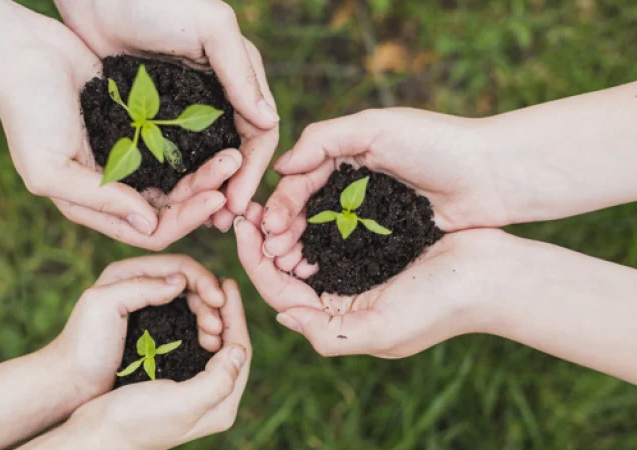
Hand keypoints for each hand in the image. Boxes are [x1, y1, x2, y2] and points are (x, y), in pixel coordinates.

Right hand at [0, 17, 245, 249]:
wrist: (24, 55)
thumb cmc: (28, 115)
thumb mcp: (51, 168)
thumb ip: (99, 200)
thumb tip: (150, 225)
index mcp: (95, 206)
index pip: (151, 230)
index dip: (186, 220)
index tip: (217, 197)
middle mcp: (116, 190)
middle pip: (173, 207)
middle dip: (204, 193)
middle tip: (234, 167)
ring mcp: (130, 160)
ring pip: (179, 179)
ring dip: (206, 171)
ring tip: (233, 153)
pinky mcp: (139, 130)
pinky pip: (176, 149)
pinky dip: (196, 149)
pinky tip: (218, 138)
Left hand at [44, 255, 227, 400]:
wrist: (70, 384)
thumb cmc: (82, 346)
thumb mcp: (103, 306)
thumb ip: (140, 287)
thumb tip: (181, 281)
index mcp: (129, 272)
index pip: (179, 264)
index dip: (203, 280)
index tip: (218, 301)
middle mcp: (142, 285)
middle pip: (190, 283)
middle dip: (210, 300)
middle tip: (218, 326)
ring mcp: (150, 308)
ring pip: (192, 303)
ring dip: (208, 316)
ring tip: (215, 338)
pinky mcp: (155, 331)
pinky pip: (187, 322)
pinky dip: (201, 329)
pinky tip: (209, 344)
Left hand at [55, 0, 280, 226]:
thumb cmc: (157, 1)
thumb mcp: (210, 27)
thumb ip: (240, 72)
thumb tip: (269, 122)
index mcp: (239, 77)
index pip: (259, 133)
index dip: (253, 171)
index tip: (239, 204)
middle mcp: (218, 97)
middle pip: (234, 154)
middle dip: (232, 189)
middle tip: (221, 223)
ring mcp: (184, 109)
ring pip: (203, 160)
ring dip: (204, 190)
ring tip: (197, 219)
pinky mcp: (153, 114)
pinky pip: (171, 154)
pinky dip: (174, 178)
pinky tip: (166, 199)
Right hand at [61, 280, 250, 449]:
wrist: (96, 437)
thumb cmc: (134, 421)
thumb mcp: (182, 403)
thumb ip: (218, 380)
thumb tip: (240, 350)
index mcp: (221, 406)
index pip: (240, 351)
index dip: (236, 314)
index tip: (227, 283)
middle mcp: (213, 402)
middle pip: (230, 347)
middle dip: (226, 313)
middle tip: (219, 283)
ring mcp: (195, 395)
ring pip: (214, 347)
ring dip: (211, 319)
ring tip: (205, 294)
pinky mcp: (175, 387)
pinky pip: (196, 351)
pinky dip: (194, 328)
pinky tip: (187, 312)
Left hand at [236, 206, 505, 356]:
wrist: (493, 274)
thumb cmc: (440, 305)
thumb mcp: (381, 331)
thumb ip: (328, 333)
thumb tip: (282, 317)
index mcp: (339, 323)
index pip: (282, 295)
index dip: (255, 263)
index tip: (240, 228)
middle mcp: (342, 301)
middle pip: (287, 273)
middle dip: (263, 244)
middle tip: (246, 210)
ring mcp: (357, 273)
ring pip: (305, 252)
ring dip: (283, 230)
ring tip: (267, 203)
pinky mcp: (373, 247)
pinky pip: (330, 233)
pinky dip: (311, 219)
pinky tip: (300, 198)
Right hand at [262, 108, 507, 258]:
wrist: (494, 175)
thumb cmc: (436, 144)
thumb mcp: (377, 127)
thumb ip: (325, 138)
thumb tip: (281, 165)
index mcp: (346, 155)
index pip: (301, 180)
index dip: (282, 203)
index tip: (266, 226)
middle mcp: (354, 184)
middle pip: (307, 210)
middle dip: (285, 231)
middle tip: (270, 253)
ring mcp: (371, 213)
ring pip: (325, 233)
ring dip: (302, 248)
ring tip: (287, 267)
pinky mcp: (389, 237)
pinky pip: (352, 249)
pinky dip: (330, 259)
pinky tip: (315, 273)